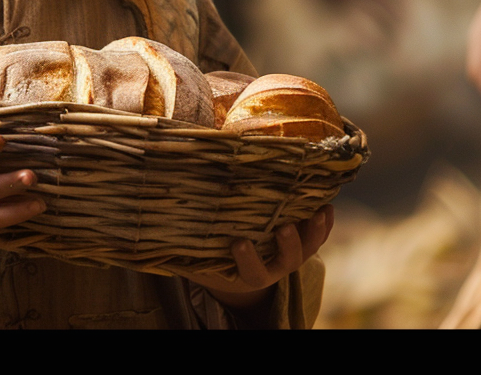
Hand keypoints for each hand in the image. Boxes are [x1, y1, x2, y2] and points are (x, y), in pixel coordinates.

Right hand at [185, 205, 333, 316]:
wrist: (238, 275)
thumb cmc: (211, 261)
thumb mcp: (196, 260)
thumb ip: (180, 250)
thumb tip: (153, 230)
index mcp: (248, 275)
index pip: (252, 272)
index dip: (248, 260)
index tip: (238, 242)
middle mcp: (273, 268)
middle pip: (287, 262)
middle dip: (288, 245)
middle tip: (283, 227)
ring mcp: (289, 256)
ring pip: (308, 248)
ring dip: (314, 232)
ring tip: (317, 211)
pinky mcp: (301, 243)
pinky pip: (317, 236)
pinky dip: (323, 223)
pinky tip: (326, 205)